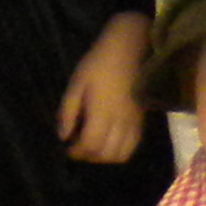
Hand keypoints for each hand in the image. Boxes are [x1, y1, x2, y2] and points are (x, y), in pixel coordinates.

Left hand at [57, 12, 151, 162]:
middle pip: (106, 154)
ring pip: (122, 154)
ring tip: (95, 146)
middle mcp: (119, 121)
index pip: (90, 145)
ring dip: (105, 157)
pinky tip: (110, 140)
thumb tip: (63, 136)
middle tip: (78, 147)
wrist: (131, 48)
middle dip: (89, 156)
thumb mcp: (76, 83)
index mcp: (101, 112)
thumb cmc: (99, 63)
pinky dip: (120, 150)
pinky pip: (134, 144)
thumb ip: (68, 112)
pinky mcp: (141, 119)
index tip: (67, 147)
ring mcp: (133, 121)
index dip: (76, 152)